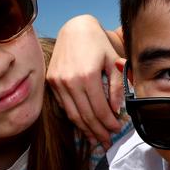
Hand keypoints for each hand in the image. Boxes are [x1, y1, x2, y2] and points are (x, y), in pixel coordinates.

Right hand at [46, 15, 124, 144]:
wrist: (75, 28)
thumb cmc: (98, 43)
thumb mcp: (113, 61)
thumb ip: (117, 85)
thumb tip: (116, 109)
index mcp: (88, 75)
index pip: (100, 108)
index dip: (109, 123)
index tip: (117, 130)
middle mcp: (70, 81)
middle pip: (86, 115)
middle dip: (98, 131)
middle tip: (107, 141)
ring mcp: (58, 82)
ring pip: (73, 114)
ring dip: (85, 129)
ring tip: (95, 140)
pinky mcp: (51, 81)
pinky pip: (64, 106)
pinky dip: (74, 117)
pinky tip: (83, 125)